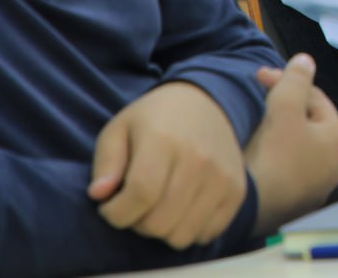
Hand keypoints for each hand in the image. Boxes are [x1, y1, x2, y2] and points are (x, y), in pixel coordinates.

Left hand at [89, 81, 245, 248]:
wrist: (206, 102)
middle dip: (137, 222)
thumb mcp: (119, 129)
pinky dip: (189, 229)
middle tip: (136, 204)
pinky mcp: (237, 190)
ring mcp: (222, 177)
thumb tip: (100, 195)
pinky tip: (183, 208)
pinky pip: (207, 234)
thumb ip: (105, 163)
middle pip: (158, 223)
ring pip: (181, 236)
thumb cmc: (154, 120)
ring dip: (163, 229)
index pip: (139, 196)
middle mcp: (199, 159)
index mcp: (164, 141)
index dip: (115, 213)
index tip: (109, 206)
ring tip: (159, 206)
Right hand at [244, 54, 337, 235]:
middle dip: (284, 107)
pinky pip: (287, 170)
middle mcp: (335, 165)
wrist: (248, 211)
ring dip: (279, 133)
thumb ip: (295, 79)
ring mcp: (317, 188)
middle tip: (257, 100)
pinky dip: (275, 158)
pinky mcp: (296, 205)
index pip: (314, 97)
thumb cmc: (271, 154)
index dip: (286, 81)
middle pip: (308, 123)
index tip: (258, 76)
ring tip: (255, 125)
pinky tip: (256, 156)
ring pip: (297, 148)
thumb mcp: (283, 107)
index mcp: (337, 138)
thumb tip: (306, 60)